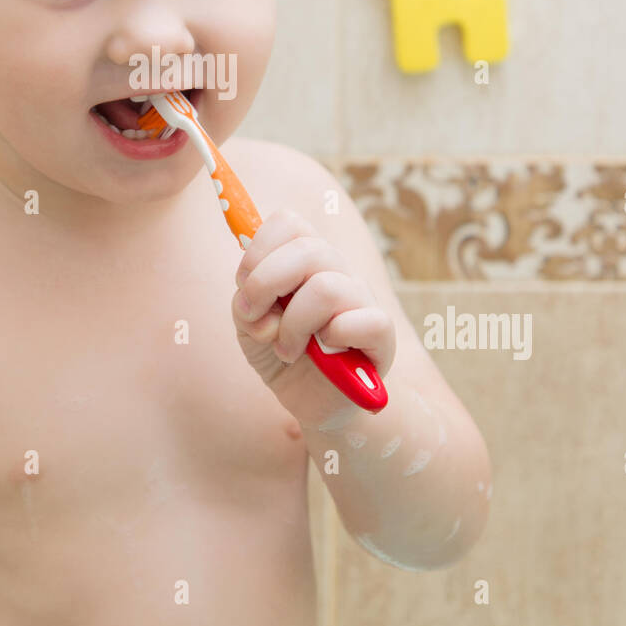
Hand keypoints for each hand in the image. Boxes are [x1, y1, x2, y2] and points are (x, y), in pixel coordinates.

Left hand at [231, 209, 395, 431]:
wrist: (314, 402)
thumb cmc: (283, 354)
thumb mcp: (251, 326)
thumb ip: (246, 304)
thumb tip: (254, 303)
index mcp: (306, 259)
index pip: (289, 222)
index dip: (258, 251)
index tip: (244, 287)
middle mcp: (337, 271)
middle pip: (307, 249)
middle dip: (265, 284)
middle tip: (257, 319)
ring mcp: (362, 300)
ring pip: (326, 288)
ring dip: (292, 325)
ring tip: (286, 349)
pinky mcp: (381, 335)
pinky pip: (364, 321)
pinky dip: (333, 338)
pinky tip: (324, 355)